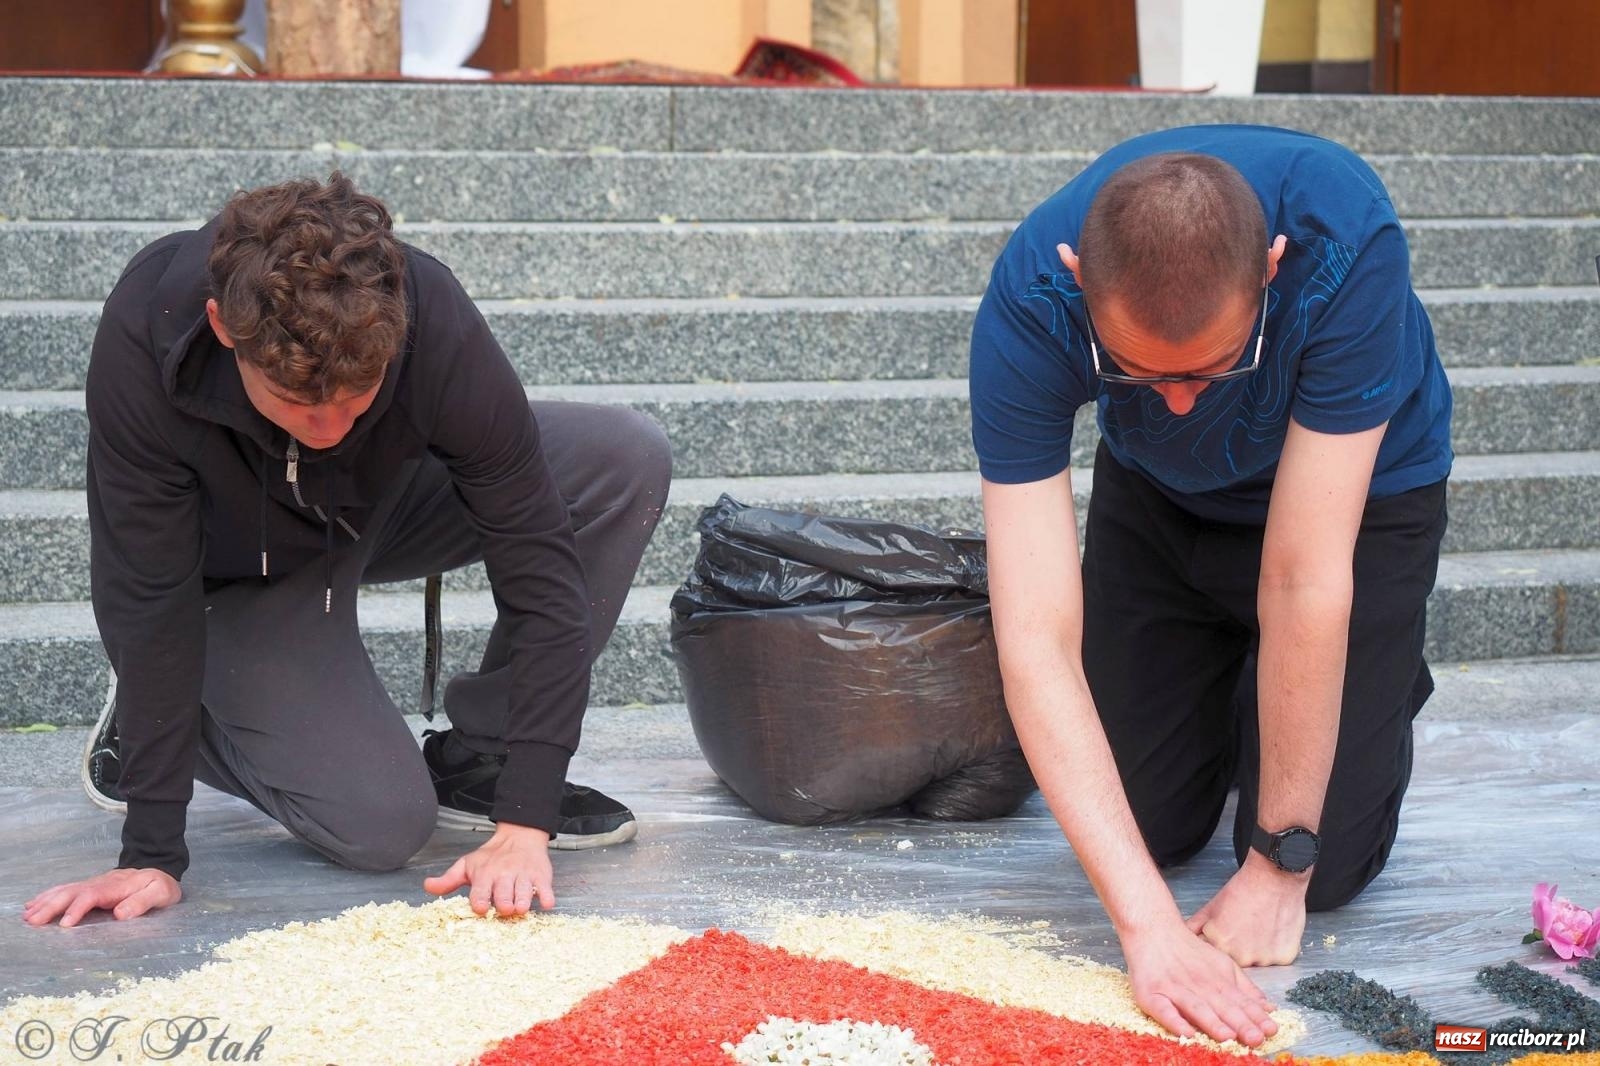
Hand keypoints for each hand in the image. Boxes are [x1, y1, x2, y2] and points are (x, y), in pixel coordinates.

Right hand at [23, 868, 181, 926]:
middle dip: (52, 906)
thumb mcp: (160, 893)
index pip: (92, 896)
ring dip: (45, 902)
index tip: (65, 924)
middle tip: (33, 921)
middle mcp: (101, 883)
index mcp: (117, 886)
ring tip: (28, 915)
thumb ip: (142, 902)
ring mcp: (93, 883)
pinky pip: (66, 890)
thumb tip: (120, 914)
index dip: (77, 909)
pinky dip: (48, 896)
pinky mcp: (89, 887)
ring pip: (65, 890)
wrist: (160, 869)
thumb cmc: (161, 885)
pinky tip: (34, 903)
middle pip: (72, 892)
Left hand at [423, 821, 554, 916]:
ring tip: (521, 908)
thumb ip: (448, 879)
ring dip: (523, 900)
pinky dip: (546, 896)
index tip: (481, 908)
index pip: (481, 890)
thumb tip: (427, 886)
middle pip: (504, 892)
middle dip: (504, 902)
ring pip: (525, 891)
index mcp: (485, 874)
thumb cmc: (492, 856)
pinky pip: (545, 888)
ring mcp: (523, 876)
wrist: (520, 835)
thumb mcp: (467, 864)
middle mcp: (504, 875)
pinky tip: (546, 903)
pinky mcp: (541, 876)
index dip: (481, 900)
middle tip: (505, 909)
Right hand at [1122, 919, 1278, 1046]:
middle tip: (1255, 1039)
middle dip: (1240, 1024)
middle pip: (1221, 1007)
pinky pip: (1163, 1010)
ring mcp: (1174, 990)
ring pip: (1196, 1008)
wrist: (1153, 929)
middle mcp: (1199, 986)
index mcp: (1218, 981)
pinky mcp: (1151, 995)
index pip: (1241, 1002)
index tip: (1270, 1031)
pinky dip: (1174, 1022)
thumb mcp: (1222, 964)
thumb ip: (1245, 988)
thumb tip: (1268, 1008)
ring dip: (1212, 1023)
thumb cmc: (1189, 951)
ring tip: (1227, 1036)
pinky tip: (1185, 1033)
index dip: (1256, 1018)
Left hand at [1186, 854, 1307, 966]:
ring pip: (1256, 961)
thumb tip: (1182, 936)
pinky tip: (1272, 930)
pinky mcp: (1284, 958)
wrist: (1274, 877)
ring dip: (1256, 950)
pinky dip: (1275, 949)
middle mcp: (1241, 957)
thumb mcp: (1212, 906)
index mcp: (1219, 944)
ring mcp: (1264, 959)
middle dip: (1236, 948)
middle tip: (1244, 926)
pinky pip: (1276, 959)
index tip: (1226, 929)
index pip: (1212, 955)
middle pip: (1235, 960)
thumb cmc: (1243, 889)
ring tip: (1259, 927)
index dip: (1218, 941)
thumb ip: (1195, 926)